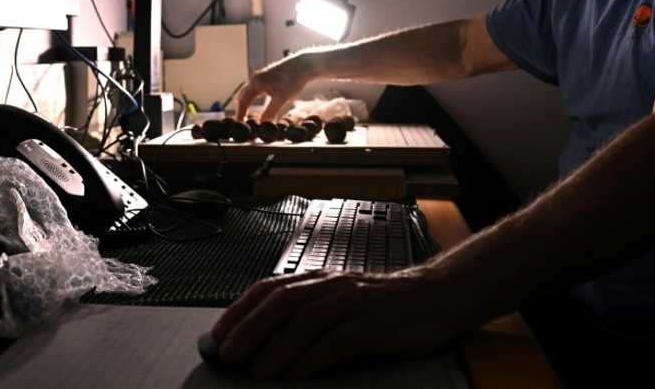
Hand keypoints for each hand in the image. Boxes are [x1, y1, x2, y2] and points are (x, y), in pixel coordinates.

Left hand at [210, 268, 464, 378]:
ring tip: (257, 373)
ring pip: (306, 319)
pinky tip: (297, 375)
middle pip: (281, 301)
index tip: (216, 336)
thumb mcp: (342, 305)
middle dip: (249, 328)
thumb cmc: (384, 307)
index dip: (239, 311)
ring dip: (276, 346)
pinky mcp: (375, 323)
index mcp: (320, 280)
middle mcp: (332, 286)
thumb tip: (263, 346)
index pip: (269, 288)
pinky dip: (313, 357)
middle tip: (227, 356)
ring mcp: (355, 302)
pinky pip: (339, 339)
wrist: (438, 296)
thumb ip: (308, 319)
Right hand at [234, 53, 315, 121]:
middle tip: (242, 122)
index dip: (240, 115)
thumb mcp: (281, 98)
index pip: (243, 102)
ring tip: (248, 115)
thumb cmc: (293, 79)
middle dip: (241, 109)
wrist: (304, 64)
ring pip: (249, 92)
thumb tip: (262, 125)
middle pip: (243, 96)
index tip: (240, 126)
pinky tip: (261, 104)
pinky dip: (254, 98)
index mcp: (255, 83)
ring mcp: (262, 77)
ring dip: (247, 103)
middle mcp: (256, 79)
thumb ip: (270, 112)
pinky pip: (256, 89)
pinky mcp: (269, 77)